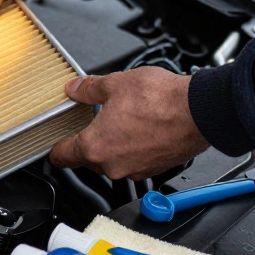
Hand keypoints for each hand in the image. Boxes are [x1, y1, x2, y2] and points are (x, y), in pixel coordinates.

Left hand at [49, 67, 210, 179]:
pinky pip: (133, 162)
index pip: (62, 157)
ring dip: (112, 146)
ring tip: (122, 121)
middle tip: (93, 122)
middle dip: (88, 142)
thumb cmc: (161, 101)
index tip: (56, 143)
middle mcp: (113, 166)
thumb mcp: (116, 84)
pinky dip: (132, 149)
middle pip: (87, 160)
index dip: (55, 148)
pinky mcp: (153, 169)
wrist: (199, 112)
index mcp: (95, 147)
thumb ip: (89, 88)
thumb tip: (75, 88)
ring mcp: (134, 170)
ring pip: (112, 162)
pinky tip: (140, 129)